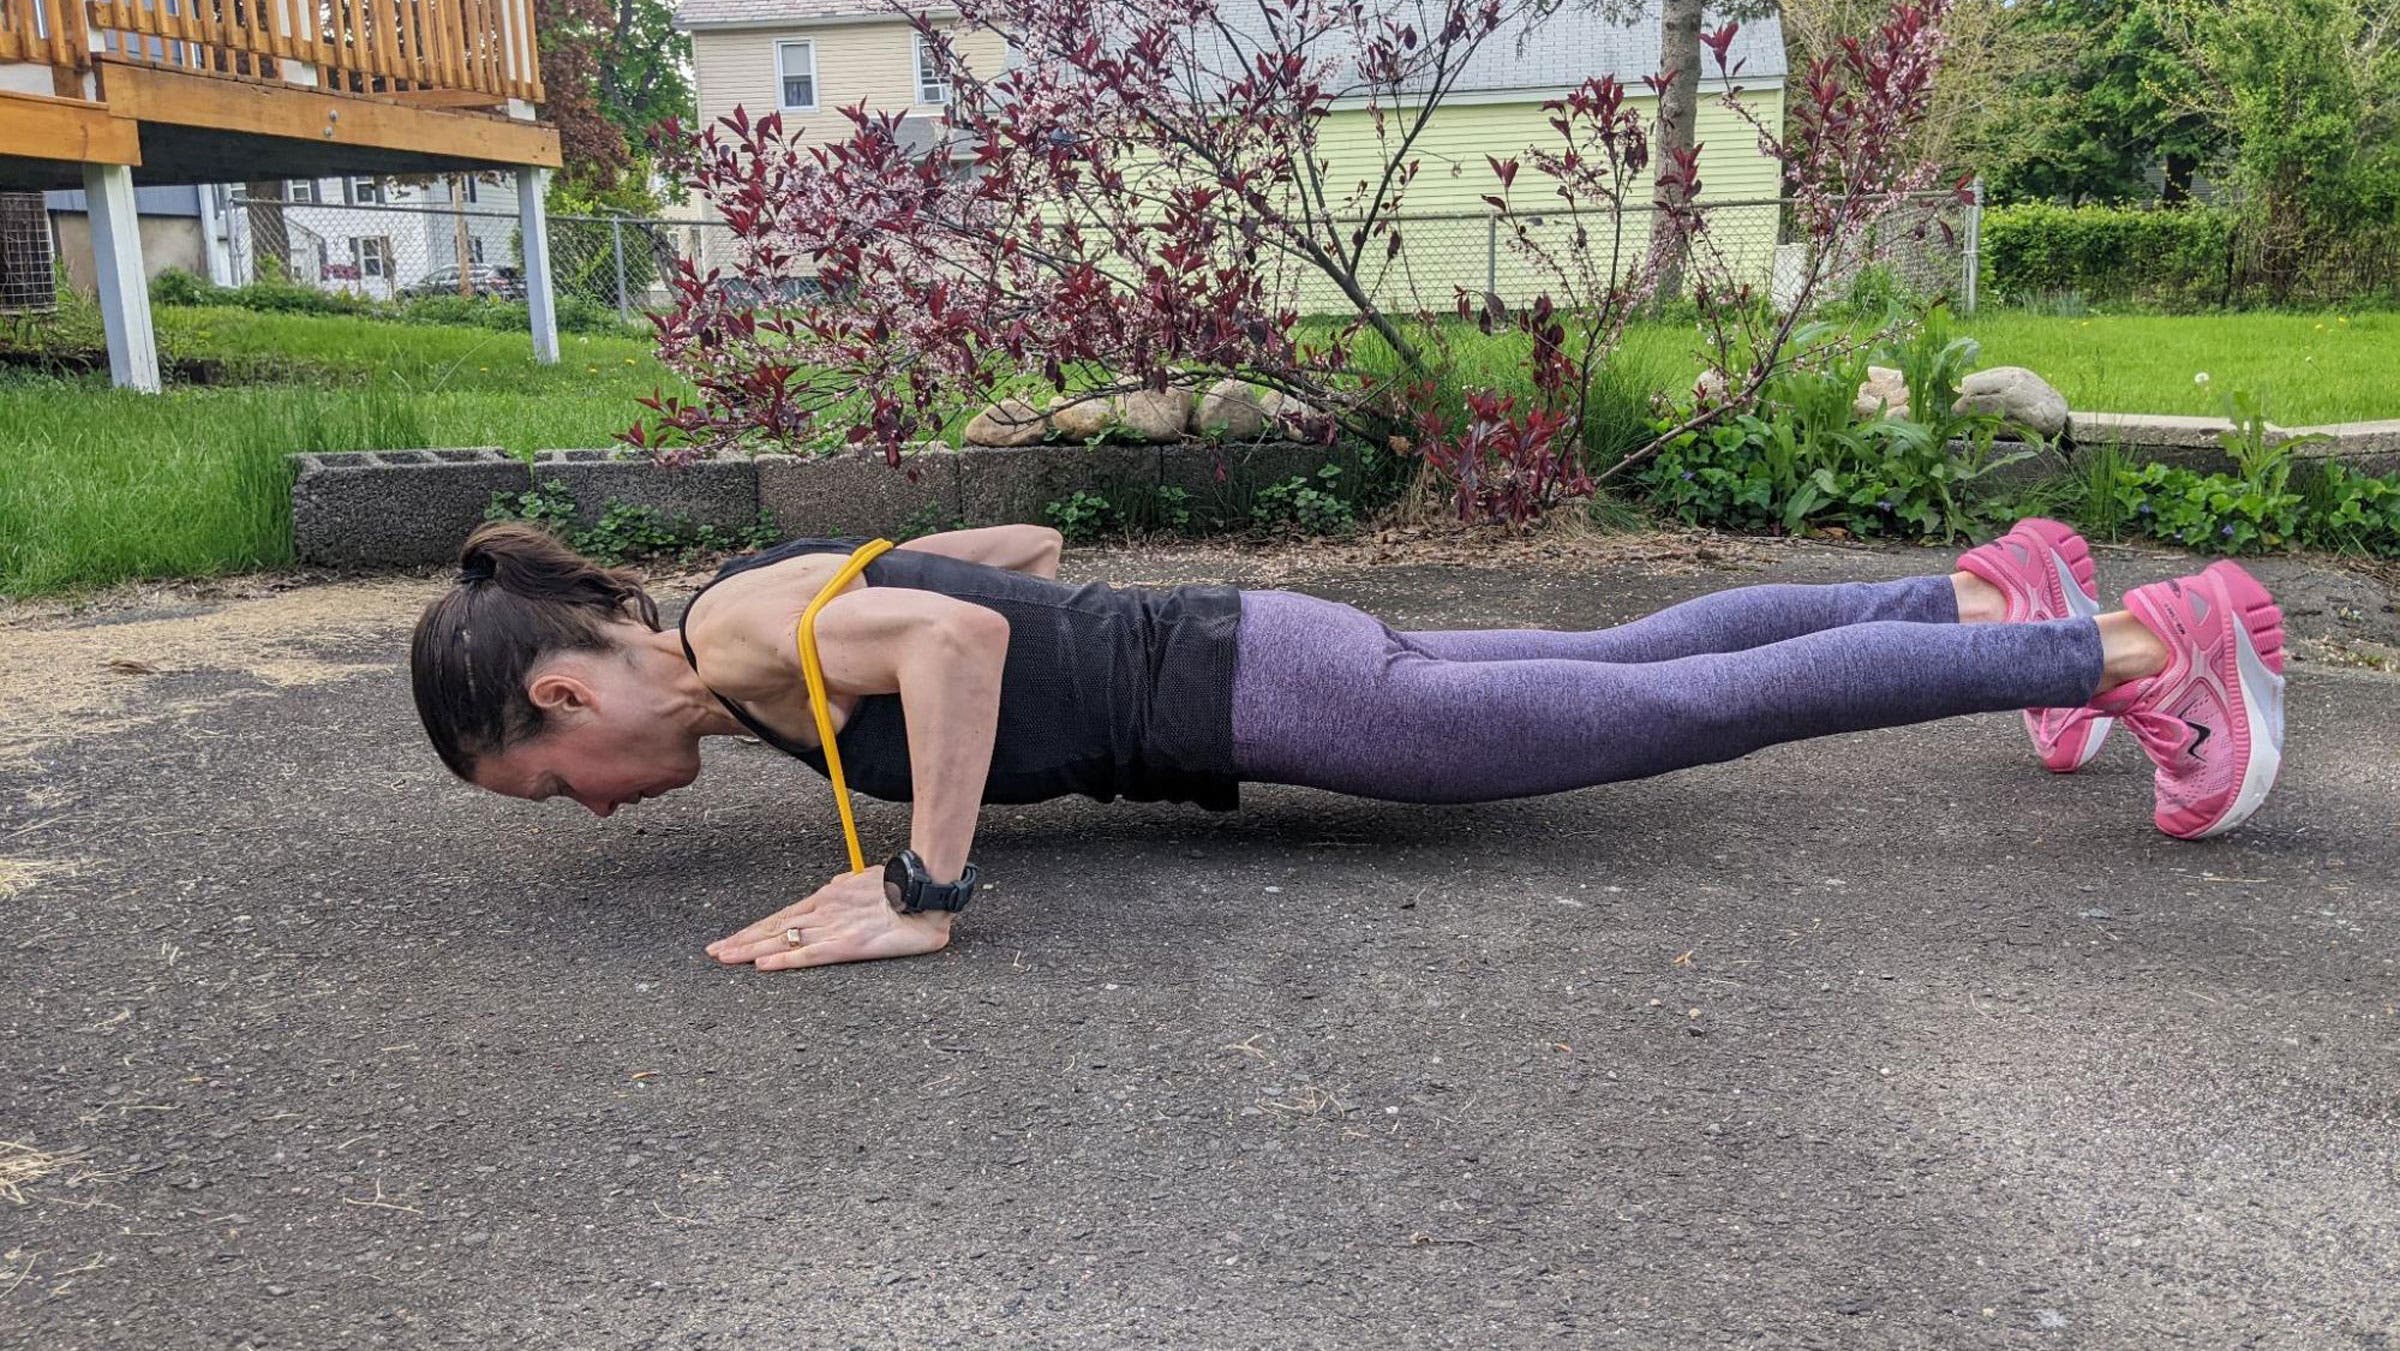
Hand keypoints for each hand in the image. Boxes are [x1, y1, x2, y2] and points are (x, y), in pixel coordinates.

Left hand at [706, 869, 953, 970]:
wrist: (926, 891)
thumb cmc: (902, 888)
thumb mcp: (866, 882)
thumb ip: (845, 887)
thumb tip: (831, 886)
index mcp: (828, 899)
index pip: (783, 916)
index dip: (755, 928)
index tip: (731, 938)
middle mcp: (823, 911)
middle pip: (775, 928)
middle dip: (742, 940)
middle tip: (714, 951)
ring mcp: (833, 927)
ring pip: (784, 940)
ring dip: (751, 949)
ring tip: (725, 957)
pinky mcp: (848, 943)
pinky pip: (809, 954)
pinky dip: (784, 959)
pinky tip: (762, 964)